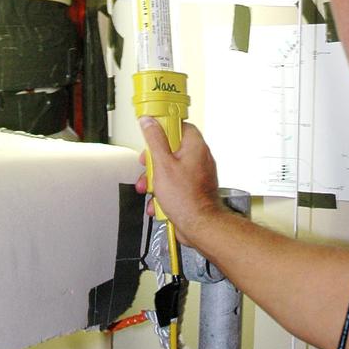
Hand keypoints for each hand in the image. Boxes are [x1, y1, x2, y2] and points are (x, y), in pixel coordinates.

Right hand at [136, 118, 224, 251]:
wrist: (200, 227)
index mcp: (195, 145)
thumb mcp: (162, 165)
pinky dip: (165, 192)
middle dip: (154, 161)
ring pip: (171, 168)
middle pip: (171, 148)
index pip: (178, 125)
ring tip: (150, 189)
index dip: (162, 129)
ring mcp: (197, 174)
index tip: (150, 135)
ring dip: (156, 179)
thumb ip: (154, 140)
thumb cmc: (187, 199)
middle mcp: (199, 157)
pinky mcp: (194, 188)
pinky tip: (159, 202)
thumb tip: (149, 122)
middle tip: (148, 167)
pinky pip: (176, 183)